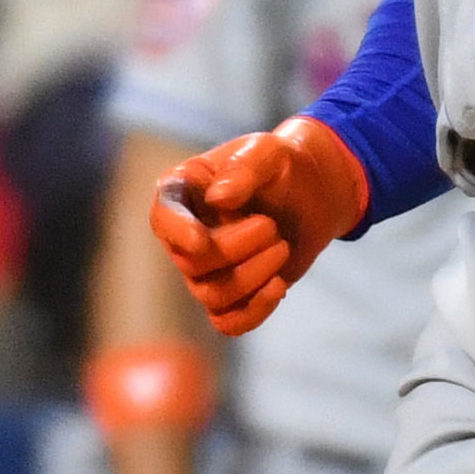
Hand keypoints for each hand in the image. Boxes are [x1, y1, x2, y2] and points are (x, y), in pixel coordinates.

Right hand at [150, 121, 368, 334]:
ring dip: (254, 276)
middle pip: (191, 264)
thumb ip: (243, 168)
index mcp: (182, 192)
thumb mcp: (266, 152)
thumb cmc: (280, 165)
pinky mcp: (232, 294)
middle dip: (237, 250)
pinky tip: (280, 286)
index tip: (201, 241)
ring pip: (211, 295)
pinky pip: (227, 322)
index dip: (177, 233)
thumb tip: (217, 200)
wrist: (311, 193)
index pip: (163, 218)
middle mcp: (185, 234)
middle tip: (272, 228)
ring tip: (282, 246)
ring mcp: (206, 269)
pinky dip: (255, 311)